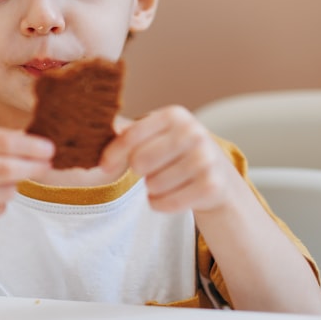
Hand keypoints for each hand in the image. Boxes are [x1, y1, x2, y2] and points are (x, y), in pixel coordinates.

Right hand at [0, 125, 53, 225]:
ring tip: (10, 178)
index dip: (30, 146)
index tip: (49, 149)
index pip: (2, 142)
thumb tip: (35, 143)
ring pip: (4, 192)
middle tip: (47, 166)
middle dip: (32, 168)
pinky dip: (3, 201)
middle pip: (5, 170)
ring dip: (16, 185)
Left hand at [101, 106, 241, 213]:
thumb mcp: (156, 135)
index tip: (104, 166)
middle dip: (139, 171)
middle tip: (151, 169)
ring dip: (152, 189)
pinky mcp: (210, 186)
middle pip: (140, 162)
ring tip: (166, 180)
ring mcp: (205, 159)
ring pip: (153, 185)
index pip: (131, 136)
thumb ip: (129, 133)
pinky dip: (161, 204)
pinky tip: (171, 194)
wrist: (219, 175)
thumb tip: (101, 129)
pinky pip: (166, 203)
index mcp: (175, 115)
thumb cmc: (177, 153)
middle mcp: (193, 133)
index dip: (113, 154)